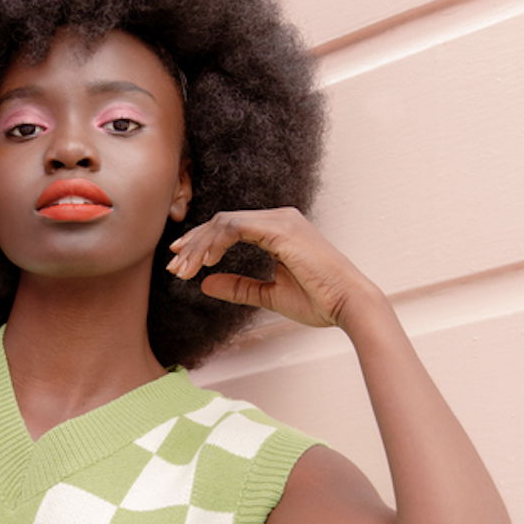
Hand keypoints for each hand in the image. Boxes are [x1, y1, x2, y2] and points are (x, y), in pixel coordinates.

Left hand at [167, 207, 384, 330]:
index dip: (201, 241)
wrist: (350, 305)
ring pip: (224, 222)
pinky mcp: (281, 229)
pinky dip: (215, 242)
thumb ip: (239, 287)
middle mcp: (279, 218)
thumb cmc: (319, 301)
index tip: (180, 259)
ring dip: (200, 245)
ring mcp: (281, 220)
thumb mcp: (269, 295)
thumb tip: (205, 284)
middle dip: (193, 243)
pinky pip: (236, 227)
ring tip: (184, 269)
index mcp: (277, 229)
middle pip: (222, 221)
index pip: (229, 227)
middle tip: (173, 266)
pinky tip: (204, 261)